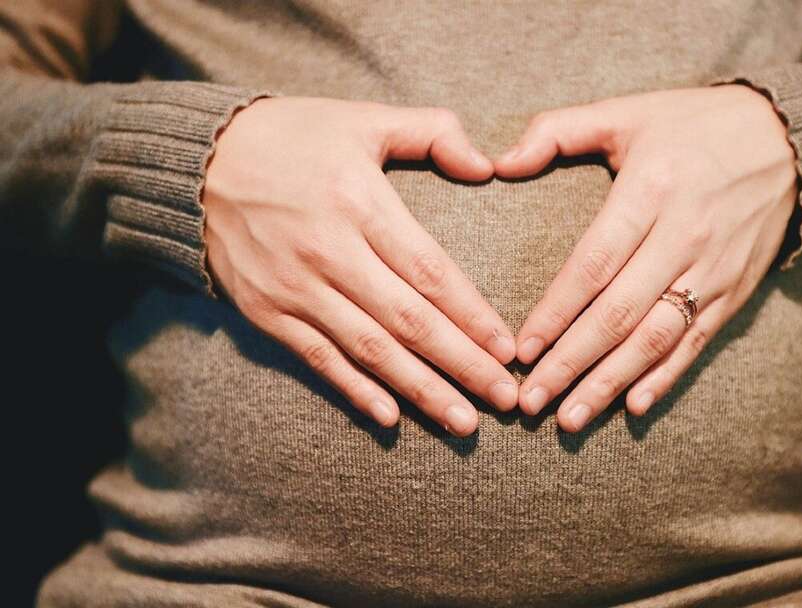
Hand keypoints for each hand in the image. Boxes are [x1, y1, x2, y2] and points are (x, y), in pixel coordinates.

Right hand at [203, 97, 517, 436]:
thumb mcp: (363, 118)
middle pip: (409, 321)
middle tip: (506, 400)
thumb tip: (487, 166)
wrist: (198, 160)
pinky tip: (391, 418)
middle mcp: (329, 252)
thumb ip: (432, 132)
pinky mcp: (266, 312)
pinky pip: (318, 359)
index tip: (508, 350)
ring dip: (421, 390)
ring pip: (370, 350)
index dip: (473, 316)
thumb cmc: (293, 136)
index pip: (430, 272)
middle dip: (463, 365)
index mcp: (360, 202)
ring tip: (464, 422)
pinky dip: (355, 390)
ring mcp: (294, 288)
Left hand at [495, 85, 797, 431]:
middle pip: (619, 313)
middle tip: (531, 401)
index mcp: (651, 190)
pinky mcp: (736, 290)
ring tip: (570, 419)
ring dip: (610, 383)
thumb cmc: (693, 125)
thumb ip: (557, 132)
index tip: (520, 350)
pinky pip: (697, 342)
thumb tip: (498, 163)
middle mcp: (684, 235)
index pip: (593, 264)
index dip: (555, 312)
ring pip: (656, 338)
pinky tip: (633, 406)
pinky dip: (666, 377)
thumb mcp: (626, 112)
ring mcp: (714, 268)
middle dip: (571, 363)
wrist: (789, 139)